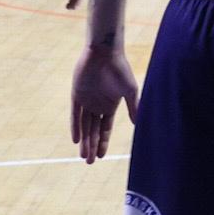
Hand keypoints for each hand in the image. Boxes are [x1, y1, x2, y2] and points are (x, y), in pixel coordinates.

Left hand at [69, 45, 136, 162]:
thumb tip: (138, 124)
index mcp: (111, 105)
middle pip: (93, 130)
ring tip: (83, 156)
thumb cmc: (120, 69)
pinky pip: (75, 114)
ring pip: (84, 125)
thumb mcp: (130, 90)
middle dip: (92, 146)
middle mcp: (97, 105)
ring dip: (84, 141)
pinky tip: (76, 139)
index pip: (105, 128)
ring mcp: (86, 100)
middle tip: (89, 162)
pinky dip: (75, 127)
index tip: (101, 156)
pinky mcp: (76, 95)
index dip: (103, 142)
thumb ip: (133, 107)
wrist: (104, 52)